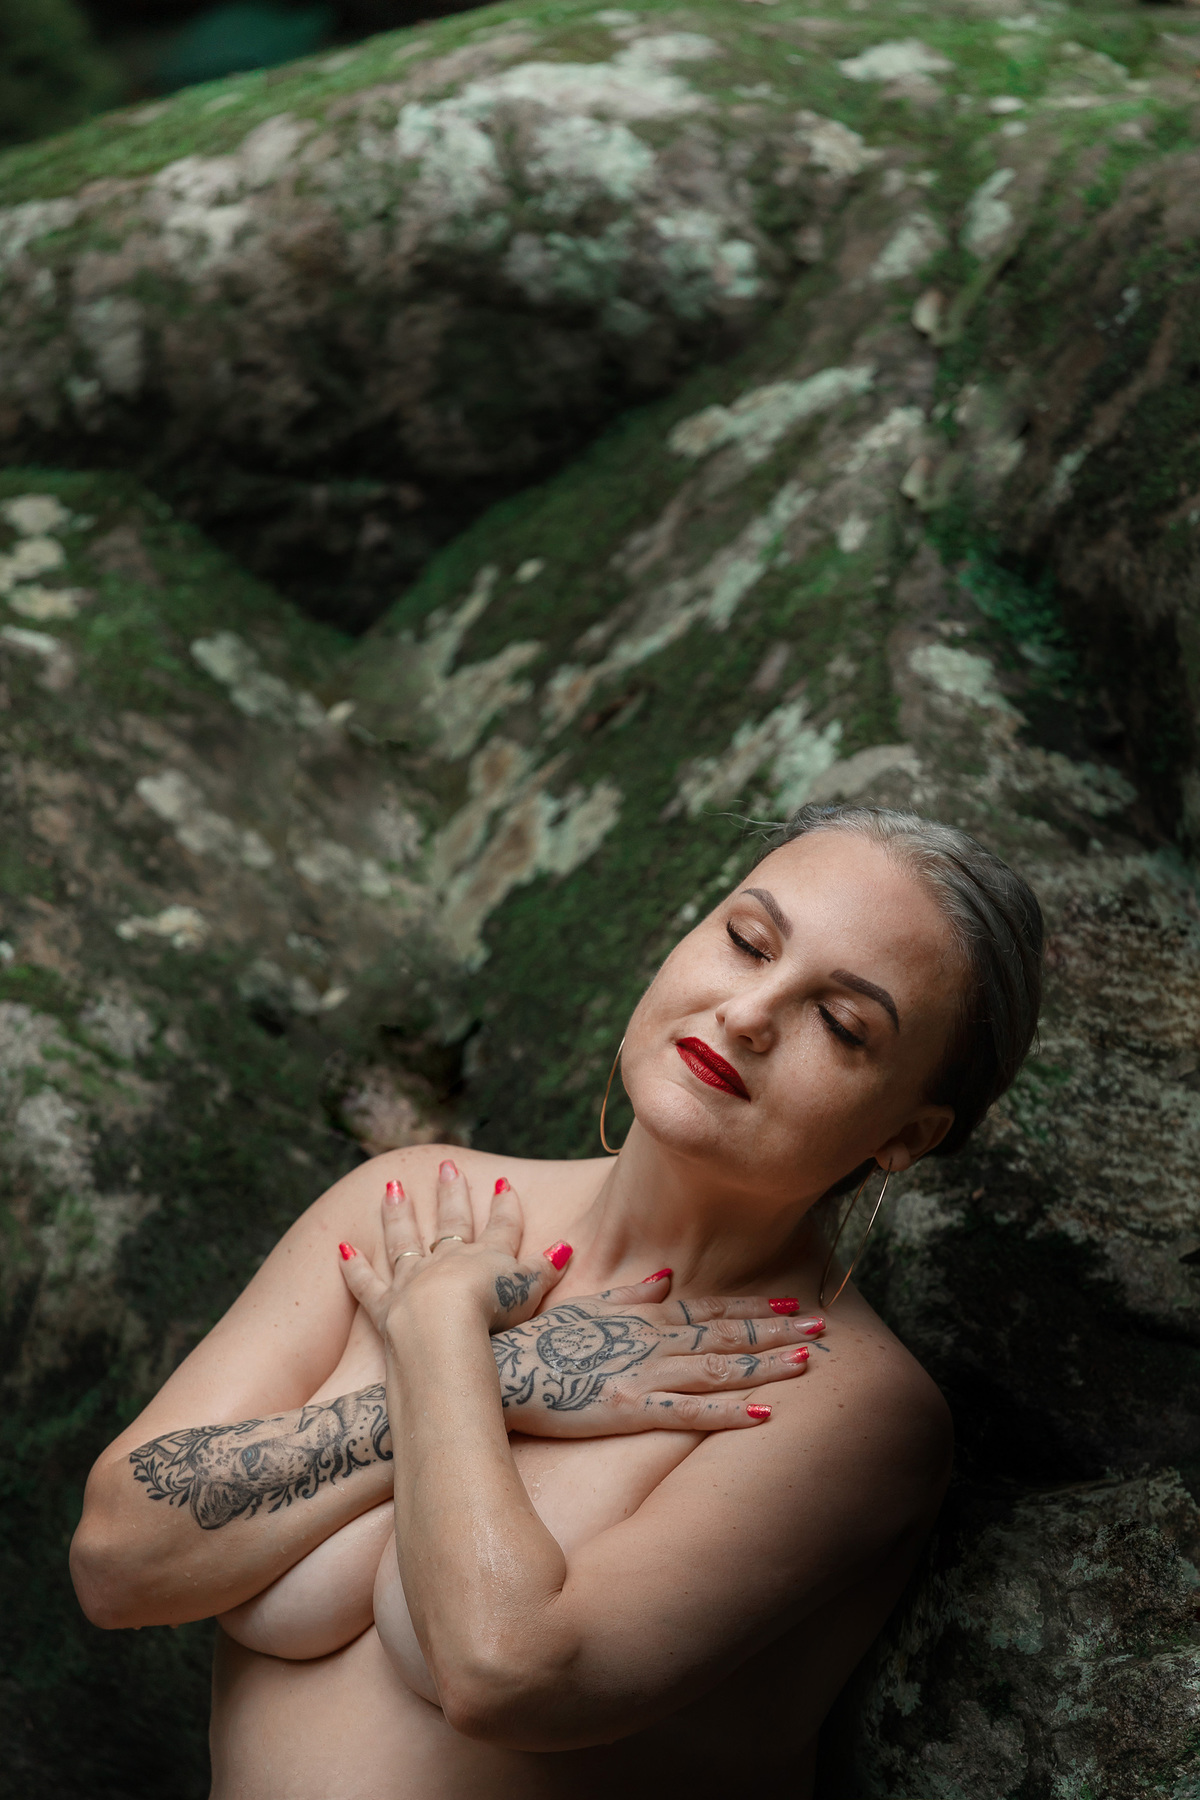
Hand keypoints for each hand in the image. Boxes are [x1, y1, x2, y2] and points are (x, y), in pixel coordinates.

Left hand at [337, 1164, 571, 1332]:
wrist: (445, 1328)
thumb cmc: (494, 1313)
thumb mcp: (530, 1290)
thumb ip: (546, 1269)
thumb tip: (566, 1247)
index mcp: (487, 1258)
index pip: (502, 1227)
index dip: (505, 1207)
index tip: (502, 1183)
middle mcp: (447, 1261)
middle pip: (451, 1222)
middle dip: (452, 1194)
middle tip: (446, 1166)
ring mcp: (414, 1280)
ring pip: (405, 1240)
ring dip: (399, 1213)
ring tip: (393, 1186)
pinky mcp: (386, 1306)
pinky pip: (367, 1283)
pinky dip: (354, 1267)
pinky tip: (342, 1249)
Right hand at [493, 1283, 823, 1436]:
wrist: (489, 1365)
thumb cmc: (532, 1339)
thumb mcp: (583, 1305)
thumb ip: (629, 1294)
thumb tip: (668, 1278)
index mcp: (641, 1316)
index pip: (710, 1308)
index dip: (755, 1305)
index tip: (796, 1300)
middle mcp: (650, 1339)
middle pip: (725, 1332)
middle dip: (776, 1328)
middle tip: (823, 1323)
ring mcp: (641, 1371)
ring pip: (717, 1366)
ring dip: (765, 1361)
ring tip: (809, 1358)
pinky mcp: (627, 1406)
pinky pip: (687, 1411)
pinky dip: (727, 1411)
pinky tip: (763, 1413)